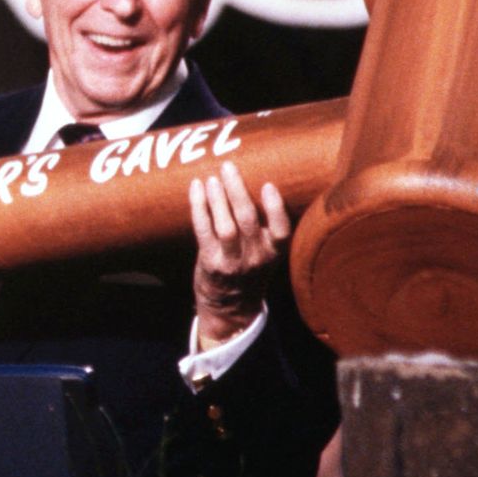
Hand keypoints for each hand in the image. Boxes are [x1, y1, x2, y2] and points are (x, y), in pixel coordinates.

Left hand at [189, 162, 290, 349]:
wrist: (230, 309)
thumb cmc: (247, 272)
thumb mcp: (265, 255)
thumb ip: (263, 230)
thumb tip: (254, 184)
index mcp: (274, 253)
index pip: (281, 230)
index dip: (275, 207)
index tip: (268, 185)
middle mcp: (255, 258)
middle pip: (248, 219)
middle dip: (237, 190)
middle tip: (228, 167)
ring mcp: (232, 262)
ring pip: (225, 224)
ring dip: (217, 198)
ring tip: (211, 178)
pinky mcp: (211, 263)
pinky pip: (203, 230)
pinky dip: (199, 207)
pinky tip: (196, 189)